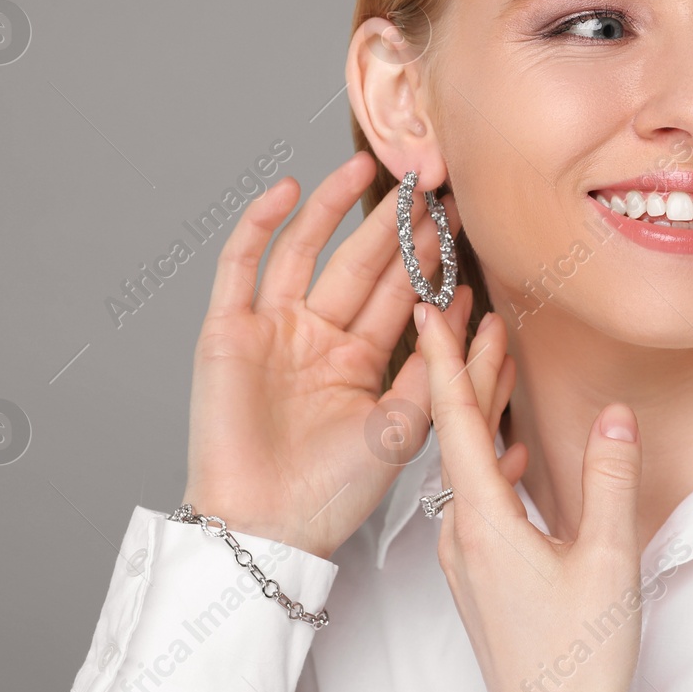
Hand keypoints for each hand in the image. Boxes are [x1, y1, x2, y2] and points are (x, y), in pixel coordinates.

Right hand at [180, 152, 506, 559]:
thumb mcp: (405, 427)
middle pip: (359, 265)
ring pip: (304, 251)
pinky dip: (259, 225)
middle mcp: (315, 339)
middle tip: (426, 180)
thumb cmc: (334, 492)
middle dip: (393, 224)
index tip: (457, 216)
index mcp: (358, 361)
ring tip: (367, 164)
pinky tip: (288, 190)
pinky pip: (240, 265)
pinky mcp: (226, 330)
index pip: (399, 295)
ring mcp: (270, 331)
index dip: (426, 255)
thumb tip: (466, 308)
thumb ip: (435, 368)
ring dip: (333, 208)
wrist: (267, 526)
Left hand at [412, 299, 643, 691]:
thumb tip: (615, 415)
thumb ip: (610, 478)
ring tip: (500, 368)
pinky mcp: (481, 580)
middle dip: (468, 373)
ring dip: (482, 417)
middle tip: (475, 316)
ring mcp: (468, 560)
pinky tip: (513, 455)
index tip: (425, 311)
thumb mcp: (609, 557)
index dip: (441, 361)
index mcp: (484, 523)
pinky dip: (492, 463)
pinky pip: (478, 502)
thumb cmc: (577, 658)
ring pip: (467, 469)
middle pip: (457, 437)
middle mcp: (462, 536)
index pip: (454, 422)